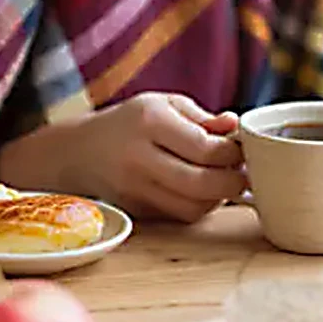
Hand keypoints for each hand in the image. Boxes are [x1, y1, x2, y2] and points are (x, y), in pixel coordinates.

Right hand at [56, 92, 244, 222]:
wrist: (79, 152)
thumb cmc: (129, 123)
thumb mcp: (165, 105)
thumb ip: (203, 118)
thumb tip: (236, 127)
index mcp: (149, 121)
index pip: (205, 149)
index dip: (233, 154)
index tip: (242, 150)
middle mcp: (138, 157)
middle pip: (201, 184)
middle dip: (232, 182)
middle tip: (243, 174)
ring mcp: (134, 189)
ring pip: (193, 207)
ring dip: (218, 198)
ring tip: (222, 181)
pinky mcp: (135, 211)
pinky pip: (179, 216)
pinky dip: (198, 207)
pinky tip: (201, 191)